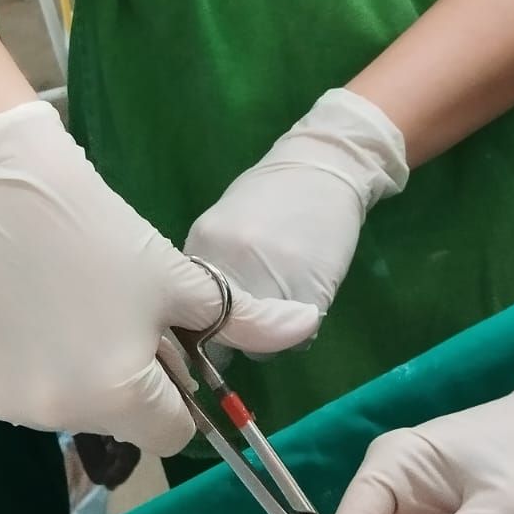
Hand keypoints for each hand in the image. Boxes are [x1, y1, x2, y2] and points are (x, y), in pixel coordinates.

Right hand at [0, 103, 318, 456]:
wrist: (1, 187)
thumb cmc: (101, 231)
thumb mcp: (179, 277)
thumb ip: (244, 318)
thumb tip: (307, 327)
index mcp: (120, 395)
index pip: (169, 433)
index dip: (172, 389)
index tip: (155, 341)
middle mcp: (58, 416)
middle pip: (114, 420)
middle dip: (120, 379)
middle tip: (105, 311)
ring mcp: (5, 404)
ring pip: (61, 406)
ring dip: (69, 373)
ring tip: (58, 304)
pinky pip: (12, 389)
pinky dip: (21, 362)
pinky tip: (18, 309)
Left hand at [184, 90, 406, 321]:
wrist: (323, 169)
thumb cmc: (270, 196)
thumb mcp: (224, 225)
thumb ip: (211, 266)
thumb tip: (198, 314)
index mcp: (206, 245)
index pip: (190, 314)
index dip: (202, 326)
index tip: (213, 325)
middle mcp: (234, 265)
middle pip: (224, 334)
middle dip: (235, 334)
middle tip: (252, 313)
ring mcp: (273, 282)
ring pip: (261, 344)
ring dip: (269, 334)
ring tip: (281, 300)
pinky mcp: (311, 296)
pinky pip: (296, 338)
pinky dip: (297, 329)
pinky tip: (303, 295)